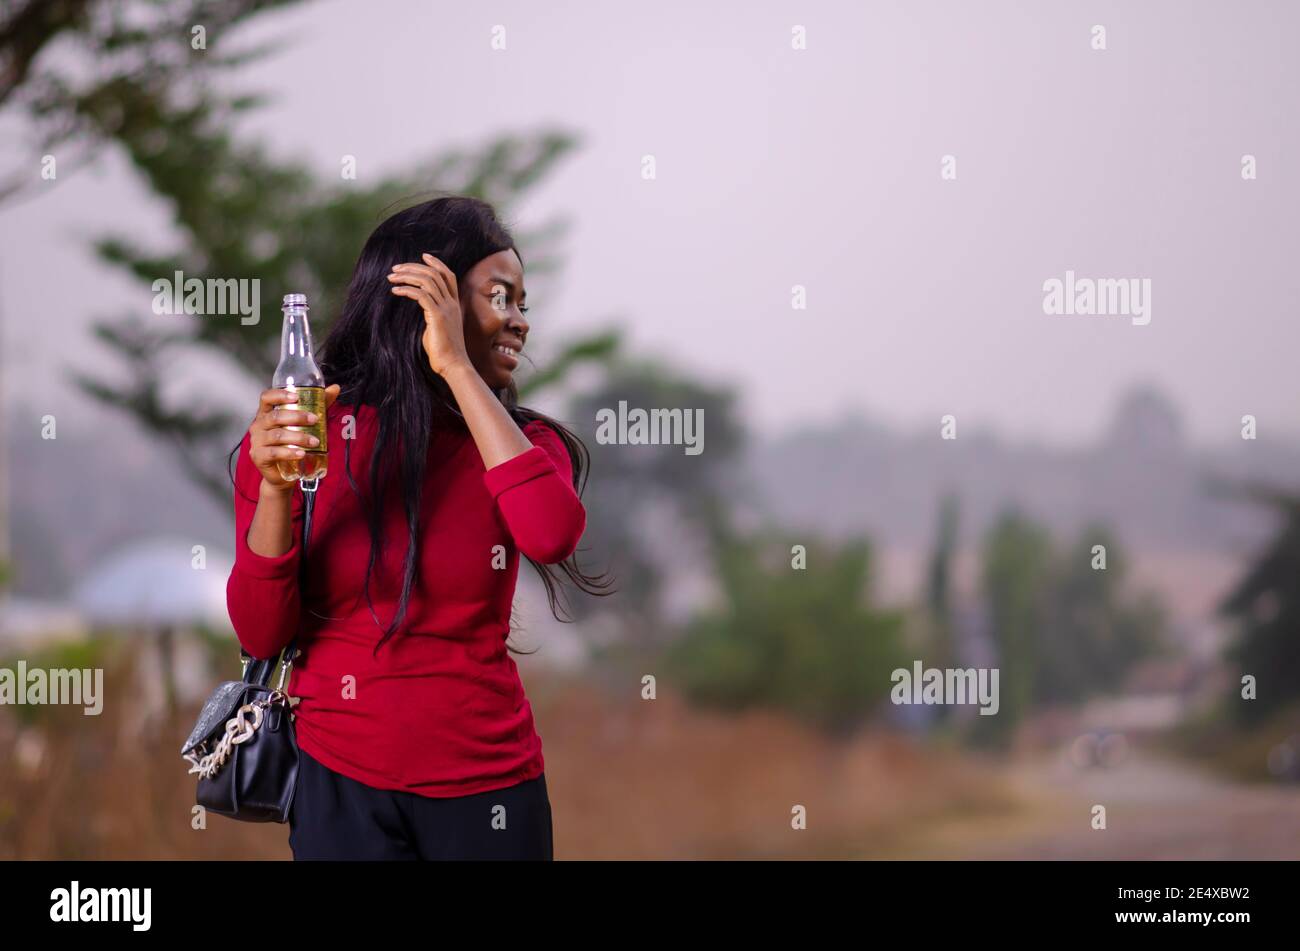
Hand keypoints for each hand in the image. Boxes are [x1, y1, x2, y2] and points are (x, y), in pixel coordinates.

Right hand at [248, 384, 340, 490]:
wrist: (283, 474)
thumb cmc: (292, 444)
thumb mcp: (305, 423)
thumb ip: (318, 405)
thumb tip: (335, 388)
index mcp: (266, 414)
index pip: (266, 398)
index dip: (279, 395)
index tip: (296, 397)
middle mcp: (259, 425)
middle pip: (275, 416)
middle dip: (297, 417)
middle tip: (314, 420)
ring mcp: (257, 441)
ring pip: (277, 435)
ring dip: (298, 437)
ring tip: (314, 441)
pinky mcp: (259, 456)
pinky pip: (274, 453)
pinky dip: (289, 452)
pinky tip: (301, 454)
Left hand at [388, 253, 469, 376]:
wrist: (454, 365)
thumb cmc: (444, 351)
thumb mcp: (439, 327)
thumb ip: (433, 314)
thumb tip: (422, 308)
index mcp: (454, 304)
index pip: (448, 275)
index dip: (436, 264)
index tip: (423, 256)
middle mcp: (452, 303)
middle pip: (435, 274)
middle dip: (413, 267)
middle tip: (395, 269)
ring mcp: (446, 309)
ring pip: (427, 281)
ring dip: (407, 276)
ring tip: (391, 277)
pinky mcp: (437, 316)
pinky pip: (421, 295)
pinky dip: (406, 290)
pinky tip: (395, 291)